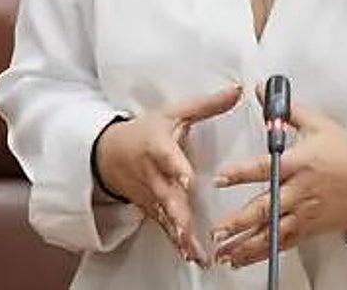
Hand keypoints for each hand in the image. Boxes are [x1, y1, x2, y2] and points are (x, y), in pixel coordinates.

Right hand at [94, 85, 241, 264]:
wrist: (109, 154)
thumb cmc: (145, 131)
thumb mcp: (174, 113)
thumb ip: (207, 104)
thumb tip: (236, 90)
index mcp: (158, 147)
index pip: (166, 157)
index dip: (175, 167)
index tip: (186, 178)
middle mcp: (154, 175)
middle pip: (166, 195)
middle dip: (178, 213)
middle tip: (188, 229)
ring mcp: (152, 196)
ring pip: (166, 217)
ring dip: (180, 235)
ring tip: (196, 252)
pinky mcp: (152, 210)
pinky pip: (165, 228)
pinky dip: (177, 243)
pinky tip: (191, 256)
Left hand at [210, 91, 346, 268]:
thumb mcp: (318, 124)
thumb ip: (286, 110)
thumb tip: (262, 90)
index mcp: (298, 164)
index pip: (264, 169)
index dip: (241, 173)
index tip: (220, 178)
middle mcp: (299, 192)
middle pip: (265, 209)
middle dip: (238, 221)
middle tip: (216, 230)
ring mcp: (305, 213)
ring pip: (272, 233)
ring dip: (246, 245)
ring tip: (223, 253)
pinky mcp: (311, 228)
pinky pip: (284, 243)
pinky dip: (263, 253)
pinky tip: (244, 259)